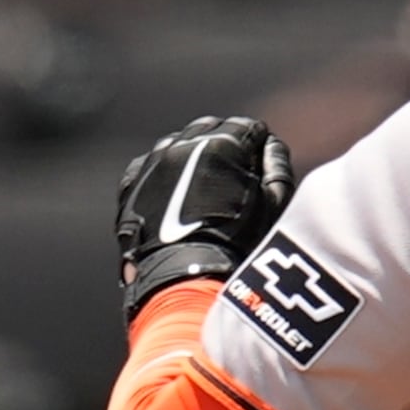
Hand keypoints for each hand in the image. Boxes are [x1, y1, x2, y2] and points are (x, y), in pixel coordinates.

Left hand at [116, 115, 296, 324]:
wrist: (184, 281)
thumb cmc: (236, 248)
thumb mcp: (274, 206)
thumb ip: (277, 166)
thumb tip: (270, 145)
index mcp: (222, 143)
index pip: (248, 128)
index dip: (258, 145)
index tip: (259, 161)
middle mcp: (182, 145)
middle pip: (210, 129)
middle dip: (224, 145)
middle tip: (233, 174)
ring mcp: (152, 163)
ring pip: (177, 144)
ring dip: (192, 156)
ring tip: (203, 187)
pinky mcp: (132, 185)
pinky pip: (148, 166)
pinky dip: (163, 175)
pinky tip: (174, 196)